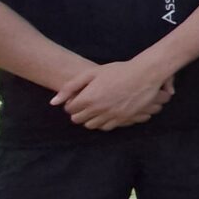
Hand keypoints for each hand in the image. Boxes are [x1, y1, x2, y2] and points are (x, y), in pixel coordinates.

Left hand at [53, 57, 174, 130]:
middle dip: (79, 113)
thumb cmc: (118, 71)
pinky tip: (106, 113)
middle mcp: (97, 109)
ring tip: (95, 109)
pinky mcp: (122, 119)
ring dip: (90, 119)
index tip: (77, 99)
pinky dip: (103, 122)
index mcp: (88, 98)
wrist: (144, 75)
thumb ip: (70, 87)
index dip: (72, 104)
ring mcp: (110, 116)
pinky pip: (106, 127)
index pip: (70, 109)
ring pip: (91, 125)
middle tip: (85, 104)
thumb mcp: (92, 73)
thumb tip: (54, 102)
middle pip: (78, 120)